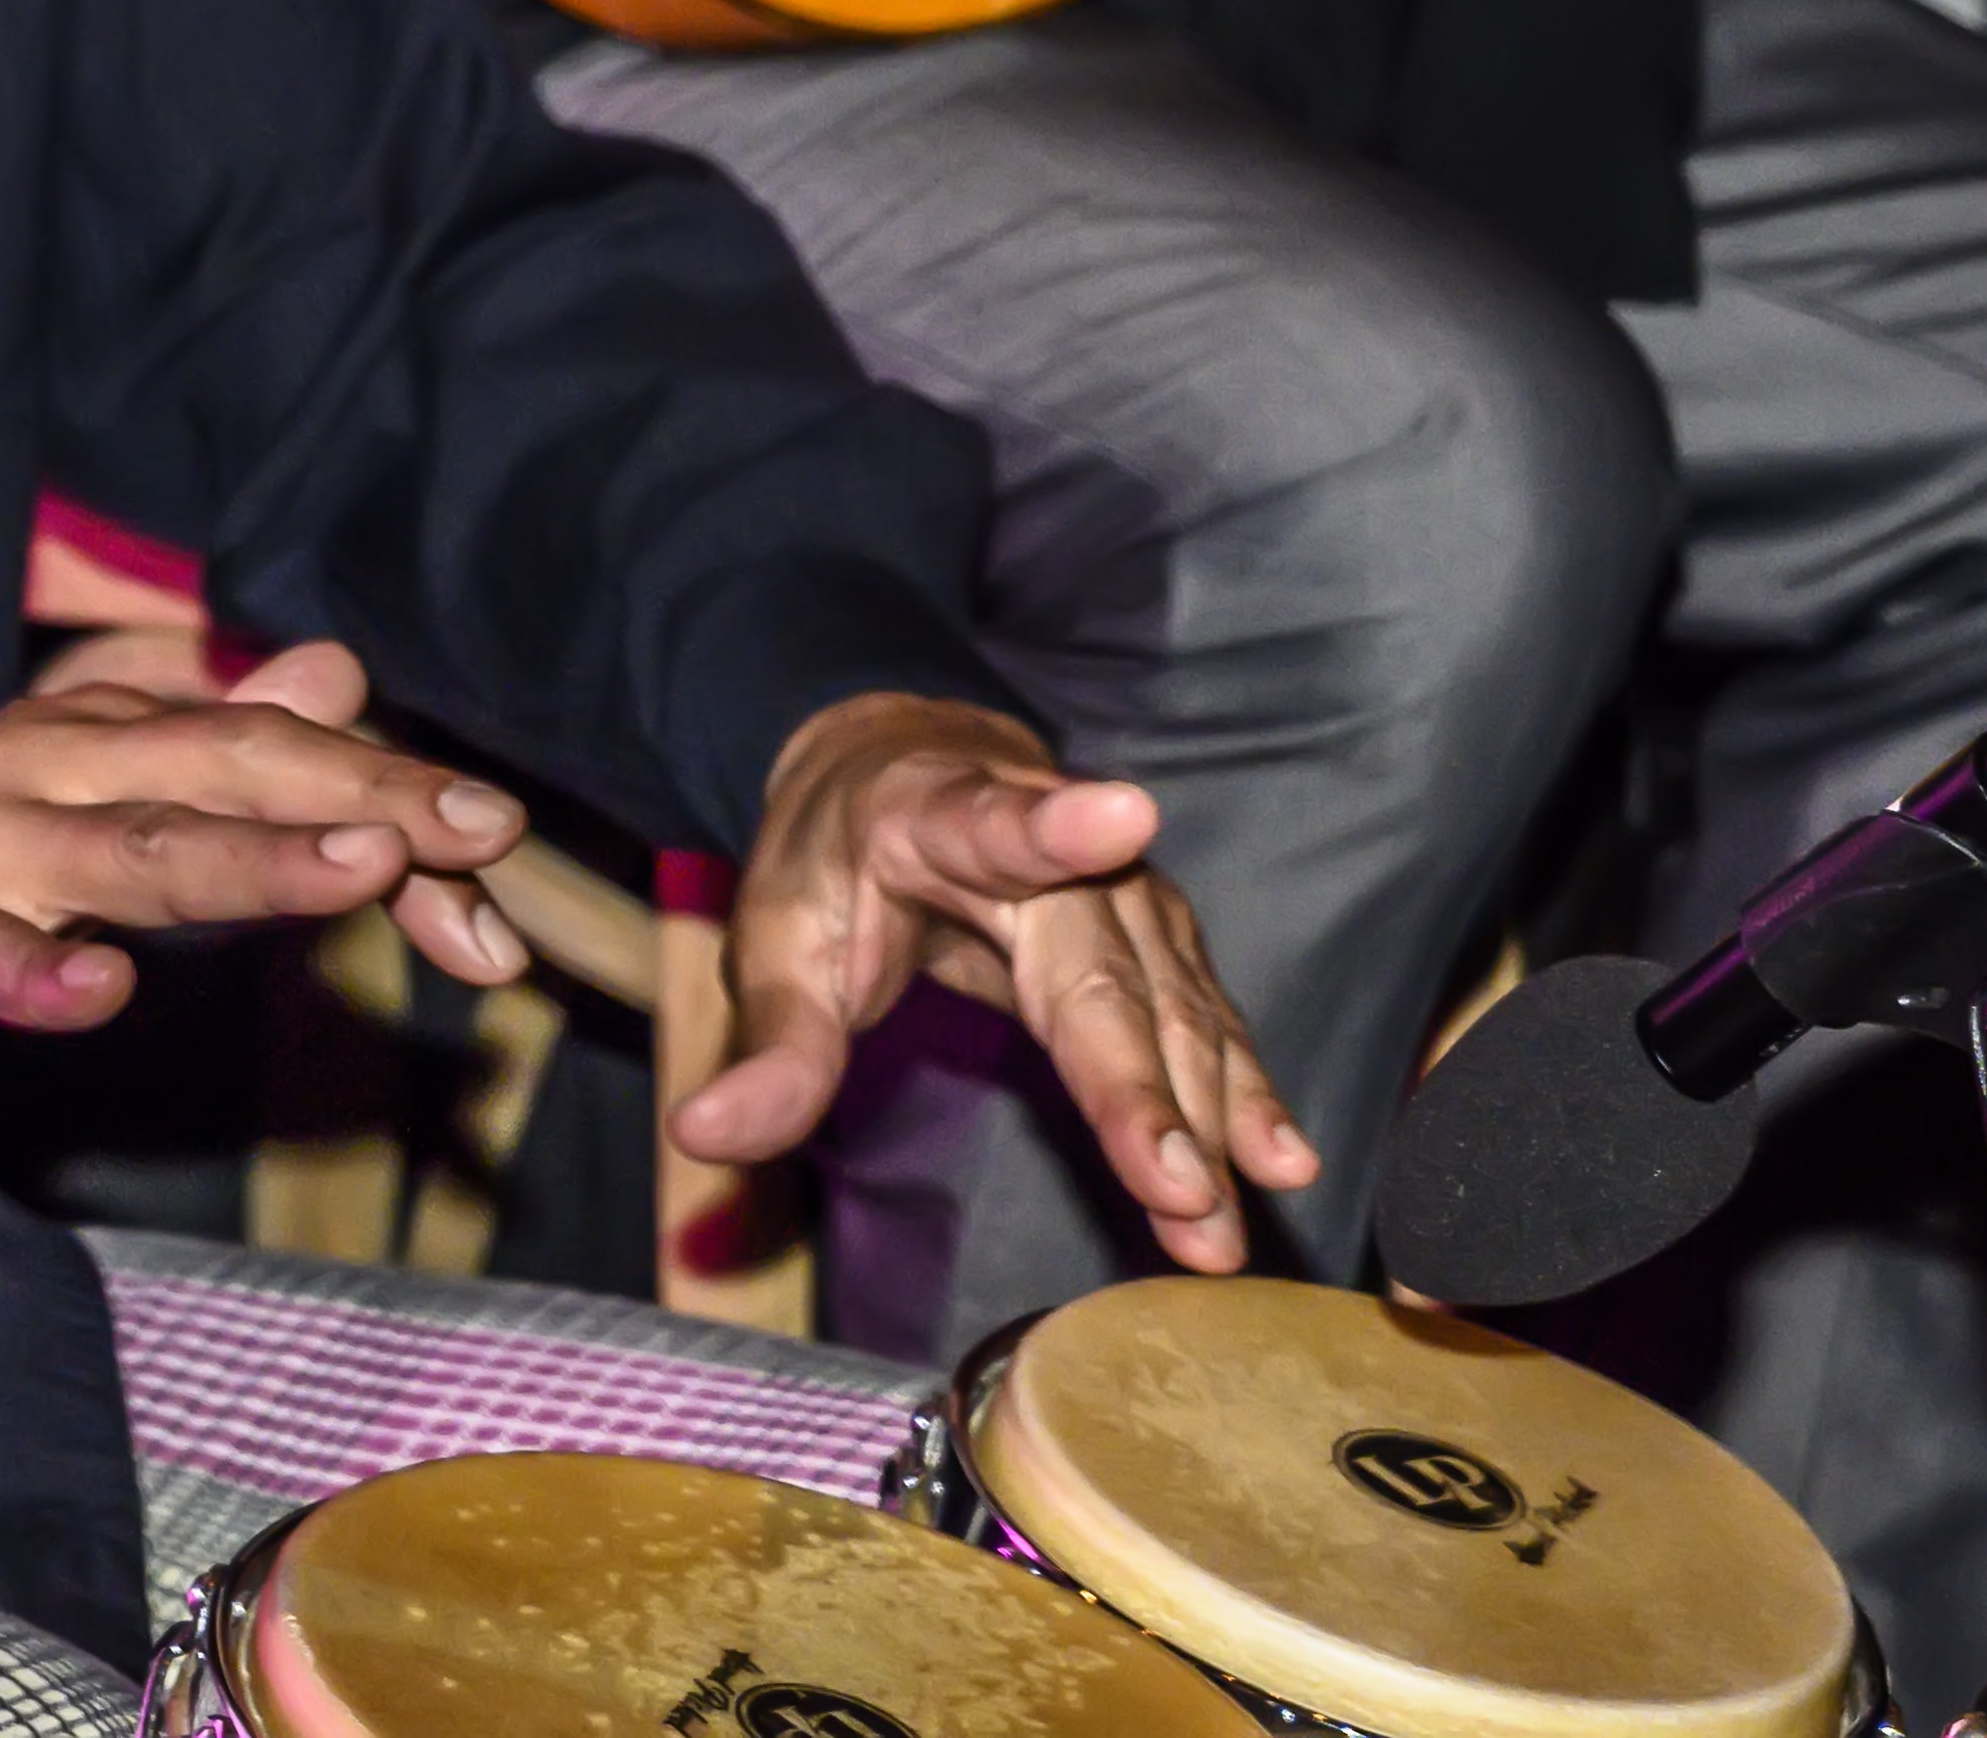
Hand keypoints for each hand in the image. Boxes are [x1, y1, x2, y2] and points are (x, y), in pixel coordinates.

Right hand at [0, 638, 537, 1106]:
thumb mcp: (70, 781)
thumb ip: (206, 737)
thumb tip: (333, 669)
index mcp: (93, 739)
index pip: (264, 750)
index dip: (384, 790)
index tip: (496, 842)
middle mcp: (42, 774)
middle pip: (220, 775)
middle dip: (360, 798)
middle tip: (483, 830)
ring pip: (123, 856)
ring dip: (245, 863)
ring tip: (357, 874)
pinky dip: (36, 974)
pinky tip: (99, 993)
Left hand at [672, 691, 1312, 1267]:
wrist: (900, 773)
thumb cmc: (835, 864)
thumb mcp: (774, 943)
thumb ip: (768, 1046)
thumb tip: (706, 1134)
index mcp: (936, 815)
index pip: (995, 822)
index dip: (1057, 827)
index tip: (1124, 816)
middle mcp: (1053, 840)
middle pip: (1101, 966)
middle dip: (1145, 1084)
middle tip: (1182, 1191)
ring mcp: (1120, 889)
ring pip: (1173, 1004)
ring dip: (1209, 1112)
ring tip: (1230, 1212)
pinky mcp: (1159, 938)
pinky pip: (1204, 1019)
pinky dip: (1242, 1090)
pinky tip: (1281, 1159)